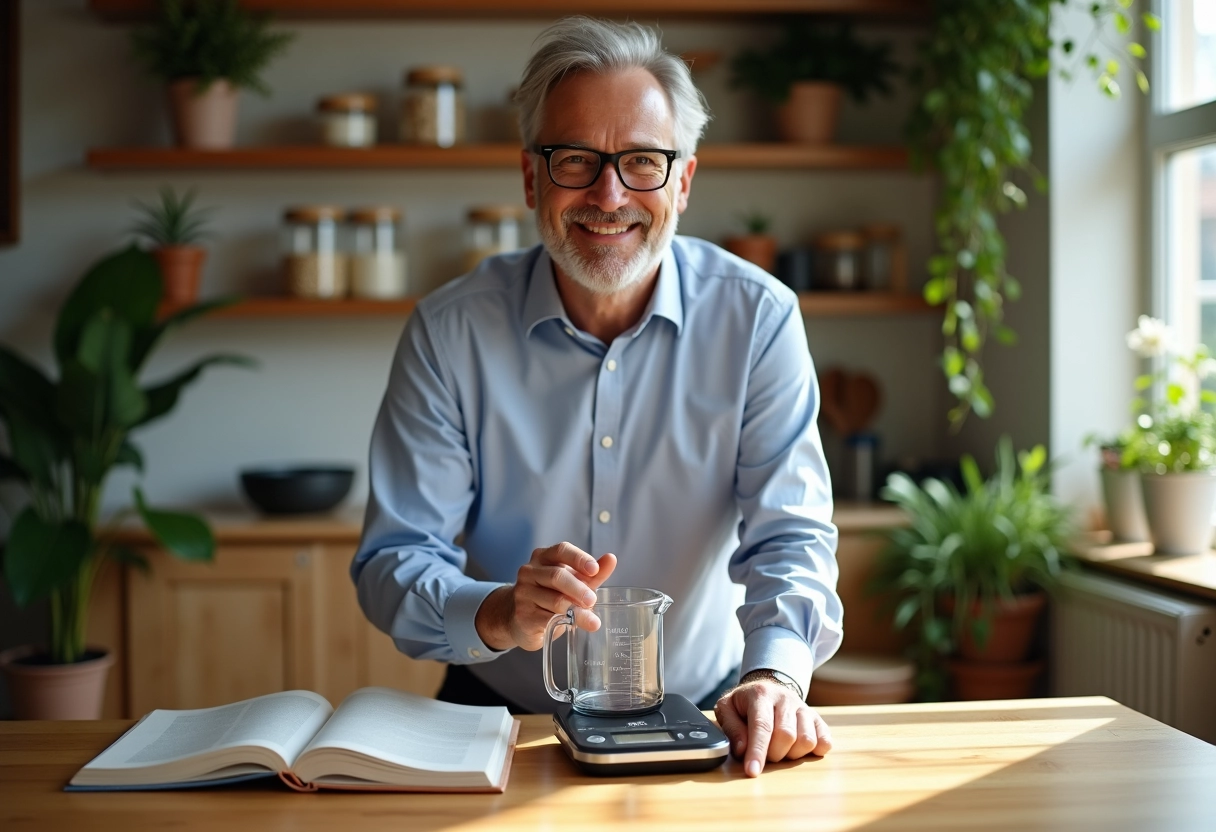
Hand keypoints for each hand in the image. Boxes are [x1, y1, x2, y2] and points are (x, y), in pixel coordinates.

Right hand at [475, 543, 617, 650]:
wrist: (519, 618)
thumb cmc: (549, 595)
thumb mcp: (572, 582)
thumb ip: (591, 573)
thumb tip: (611, 559)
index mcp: (544, 557)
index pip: (561, 551)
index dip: (579, 559)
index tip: (595, 570)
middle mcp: (530, 571)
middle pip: (556, 576)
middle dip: (579, 589)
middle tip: (592, 600)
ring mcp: (523, 592)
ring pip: (554, 600)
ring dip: (576, 611)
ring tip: (591, 621)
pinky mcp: (522, 614)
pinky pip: (546, 618)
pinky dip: (563, 622)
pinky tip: (570, 626)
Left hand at [714, 678, 831, 777]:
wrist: (768, 687)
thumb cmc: (744, 704)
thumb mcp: (727, 708)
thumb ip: (731, 728)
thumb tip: (742, 750)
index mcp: (761, 694)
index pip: (762, 725)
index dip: (757, 751)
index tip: (752, 772)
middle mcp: (785, 698)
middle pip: (786, 735)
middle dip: (773, 754)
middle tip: (764, 753)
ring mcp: (804, 708)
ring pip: (807, 740)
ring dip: (791, 754)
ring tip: (780, 749)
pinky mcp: (817, 719)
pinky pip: (824, 741)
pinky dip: (813, 752)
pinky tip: (798, 749)